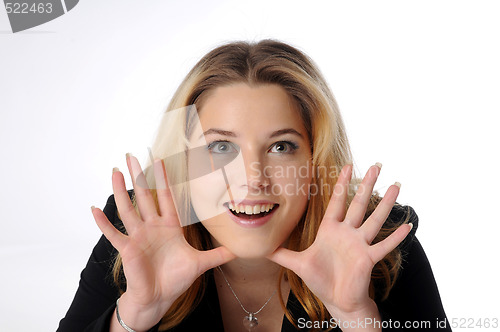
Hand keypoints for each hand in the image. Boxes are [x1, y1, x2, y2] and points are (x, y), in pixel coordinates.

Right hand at [91, 154, 234, 329]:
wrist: (159, 298)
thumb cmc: (176, 279)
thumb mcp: (200, 263)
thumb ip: (217, 254)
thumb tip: (238, 249)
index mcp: (169, 226)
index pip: (165, 197)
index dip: (163, 179)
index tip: (160, 160)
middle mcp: (152, 227)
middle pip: (144, 196)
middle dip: (139, 175)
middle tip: (132, 155)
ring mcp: (138, 237)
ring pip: (128, 209)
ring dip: (121, 191)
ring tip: (115, 171)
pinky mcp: (127, 250)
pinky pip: (113, 234)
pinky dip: (103, 223)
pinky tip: (94, 208)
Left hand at [267, 164, 411, 323]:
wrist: (337, 300)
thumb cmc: (320, 280)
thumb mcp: (297, 264)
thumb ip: (281, 253)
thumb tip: (261, 247)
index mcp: (331, 230)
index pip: (337, 201)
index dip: (342, 184)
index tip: (347, 166)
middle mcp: (347, 233)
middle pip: (358, 204)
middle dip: (367, 185)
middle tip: (377, 165)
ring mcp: (360, 245)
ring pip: (374, 219)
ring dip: (385, 204)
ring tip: (396, 186)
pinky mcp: (368, 259)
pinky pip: (384, 246)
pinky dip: (395, 237)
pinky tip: (407, 225)